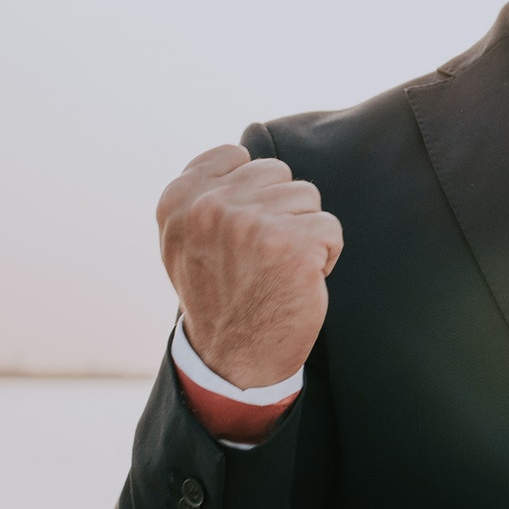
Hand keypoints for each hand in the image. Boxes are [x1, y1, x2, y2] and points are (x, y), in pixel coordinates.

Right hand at [156, 144, 342, 388]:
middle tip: (259, 255)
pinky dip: (324, 254)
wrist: (233, 357)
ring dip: (302, 231)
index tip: (237, 232)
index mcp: (179, 199)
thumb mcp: (185, 237)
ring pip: (307, 197)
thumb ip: (204, 192)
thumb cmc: (217, 292)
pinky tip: (298, 280)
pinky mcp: (293, 244)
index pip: (238, 156)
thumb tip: (241, 152)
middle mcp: (210, 207)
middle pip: (278, 174)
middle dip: (279, 210)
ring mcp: (252, 224)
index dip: (251, 193)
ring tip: (277, 267)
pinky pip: (330, 227)